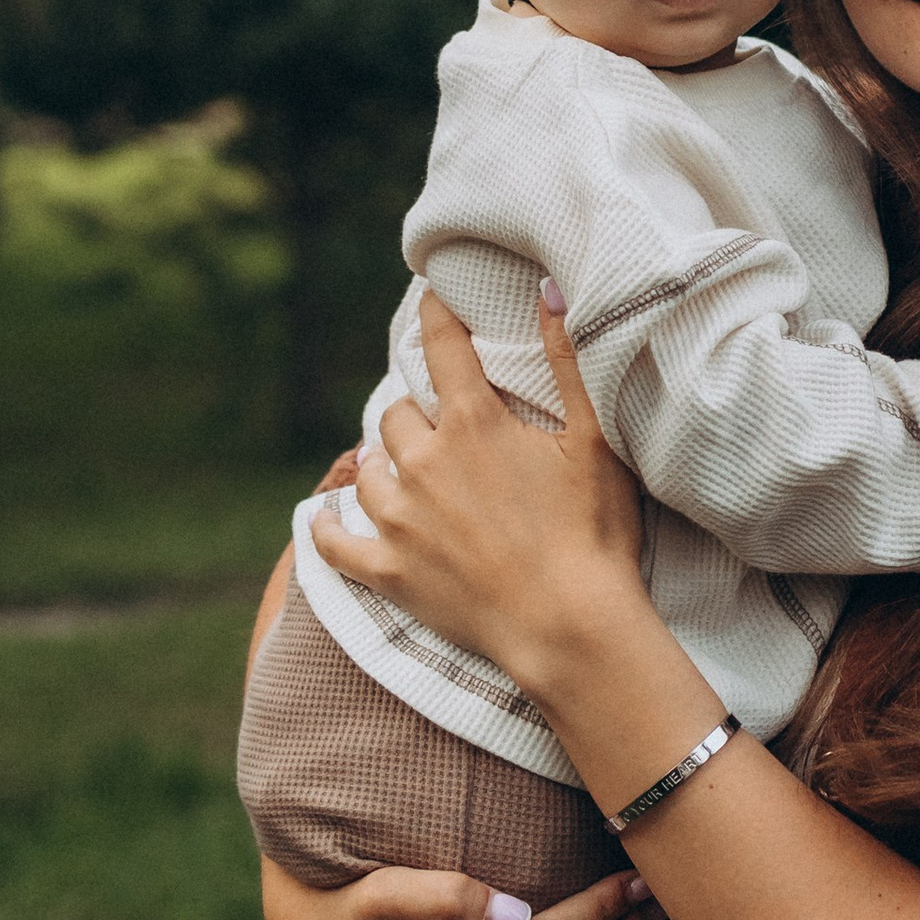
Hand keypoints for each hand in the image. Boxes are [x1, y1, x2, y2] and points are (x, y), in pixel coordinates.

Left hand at [311, 285, 645, 696]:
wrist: (570, 629)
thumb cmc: (593, 533)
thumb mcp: (595, 440)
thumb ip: (568, 361)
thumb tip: (548, 290)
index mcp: (473, 424)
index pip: (442, 348)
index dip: (435, 316)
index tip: (431, 298)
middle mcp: (423, 463)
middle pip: (397, 414)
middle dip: (416, 411)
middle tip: (438, 421)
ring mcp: (400, 520)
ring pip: (369, 471)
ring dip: (384, 464)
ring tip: (401, 468)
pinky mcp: (389, 572)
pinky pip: (336, 544)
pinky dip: (327, 529)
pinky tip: (323, 520)